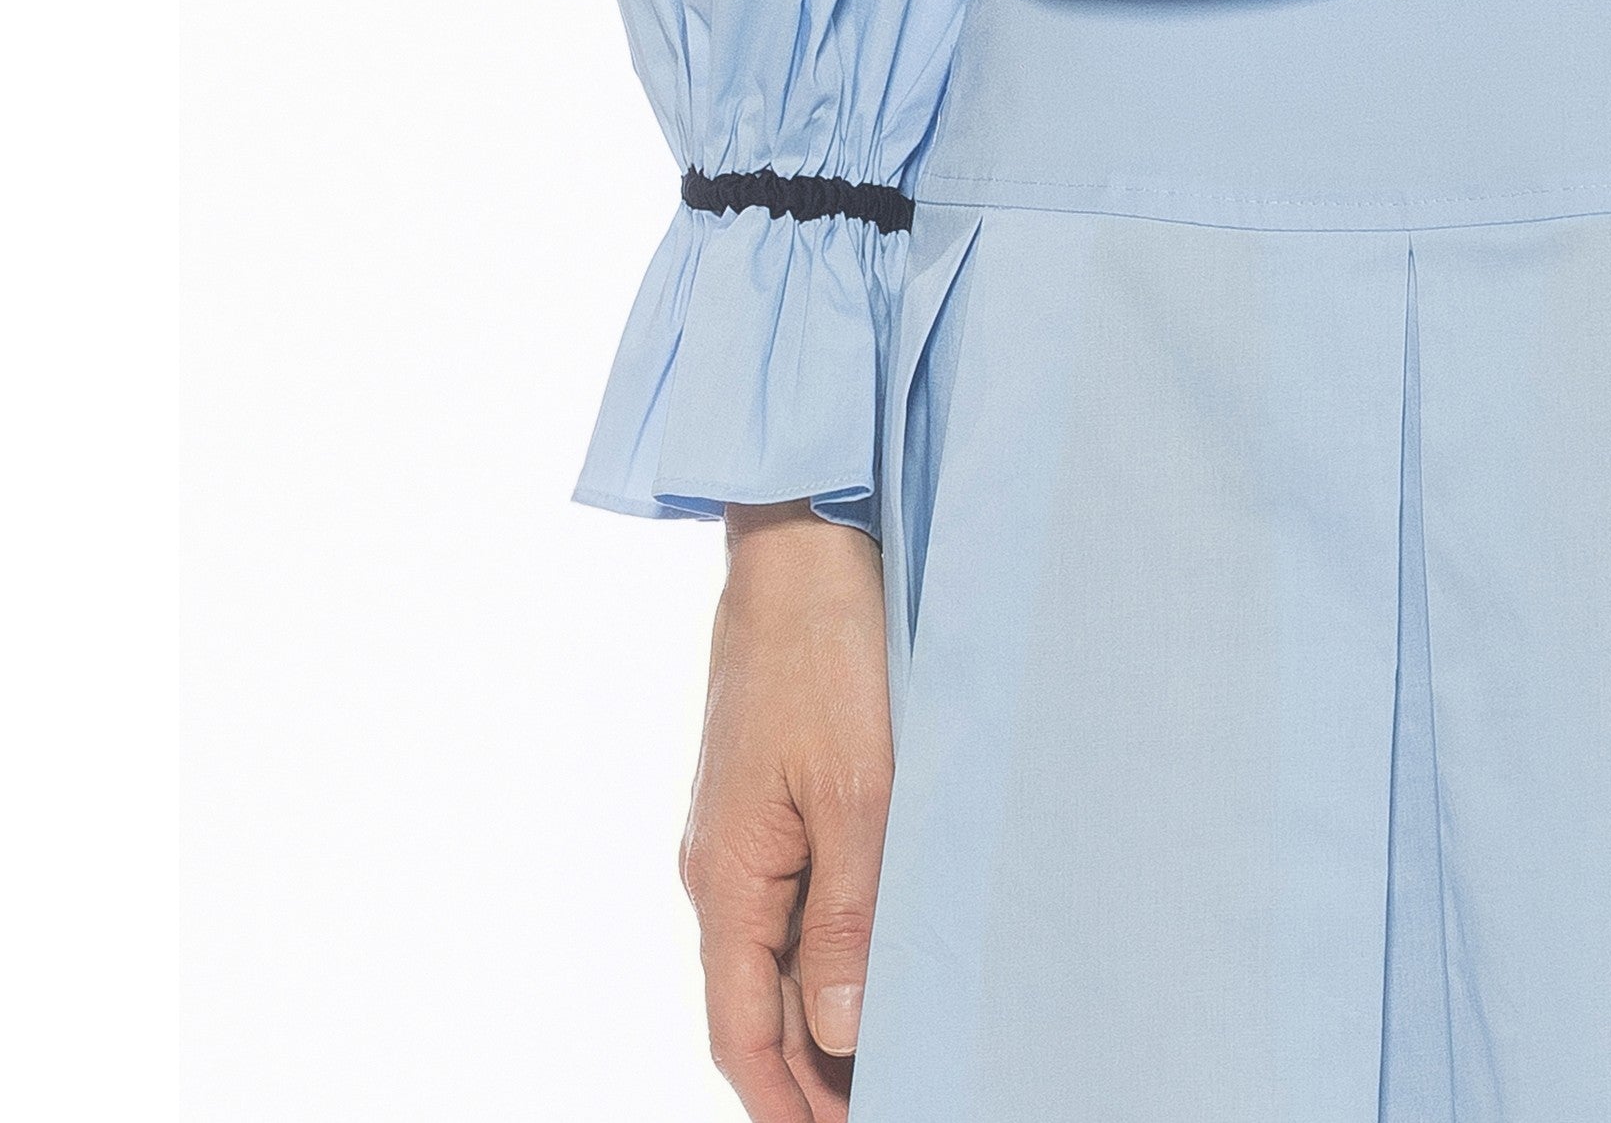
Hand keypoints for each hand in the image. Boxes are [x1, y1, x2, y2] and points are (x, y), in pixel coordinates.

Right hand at [679, 505, 893, 1119]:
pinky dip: (825, 946)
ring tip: (888, 1054)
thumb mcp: (857, 788)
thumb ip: (849, 913)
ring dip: (821, 1012)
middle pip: (756, 1004)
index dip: (785, 1101)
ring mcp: (742, 830)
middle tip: (885, 1100)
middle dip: (811, 1070)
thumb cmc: (826, 652)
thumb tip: (836, 1029)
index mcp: (728, 877)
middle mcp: (722, 866)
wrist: (802, 544)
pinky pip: (790, 898)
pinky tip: (873, 956)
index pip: (740, 1032)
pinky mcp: (769, 793)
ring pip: (776, 952)